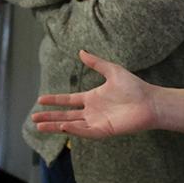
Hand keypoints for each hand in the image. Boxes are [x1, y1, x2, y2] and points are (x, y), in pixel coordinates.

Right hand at [32, 50, 156, 137]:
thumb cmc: (134, 87)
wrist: (149, 101)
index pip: (68, 101)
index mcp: (92, 98)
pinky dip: (74, 130)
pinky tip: (63, 126)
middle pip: (65, 115)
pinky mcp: (104, 130)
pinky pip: (86, 131)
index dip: (54, 101)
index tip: (40, 99)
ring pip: (71, 125)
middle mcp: (92, 112)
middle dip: (49, 117)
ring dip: (56, 126)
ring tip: (39, 127)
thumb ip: (96, 63)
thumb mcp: (112, 71)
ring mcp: (97, 122)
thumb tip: (81, 51)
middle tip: (33, 119)